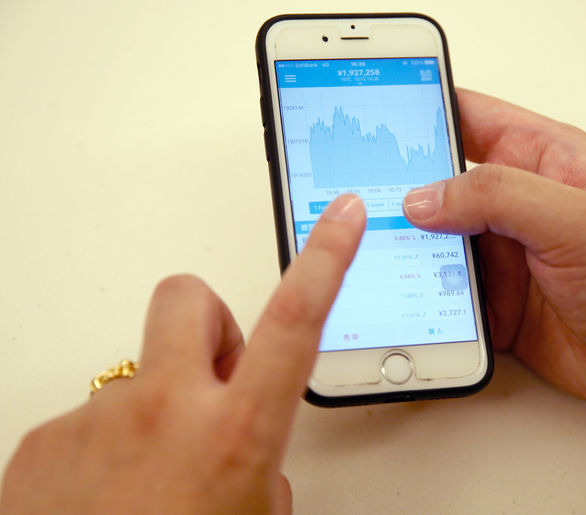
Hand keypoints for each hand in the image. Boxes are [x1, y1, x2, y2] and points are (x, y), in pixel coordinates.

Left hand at [0, 194, 365, 513]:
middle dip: (210, 323)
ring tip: (148, 481)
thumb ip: (264, 477)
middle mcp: (166, 411)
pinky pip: (89, 420)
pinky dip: (105, 450)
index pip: (295, 319)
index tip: (341, 216)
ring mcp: (98, 420)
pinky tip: (107, 500)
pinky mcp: (44, 440)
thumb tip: (254, 463)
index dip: (326, 257)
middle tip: (215, 374)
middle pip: (190, 299)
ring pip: (138, 375)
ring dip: (154, 411)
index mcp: (237, 434)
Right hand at [403, 89, 585, 418]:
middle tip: (360, 201)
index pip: (469, 120)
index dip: (424, 117)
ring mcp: (506, 255)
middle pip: (440, 185)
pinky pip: (447, 295)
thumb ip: (499, 196)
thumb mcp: (578, 220)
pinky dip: (423, 299)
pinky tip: (403, 301)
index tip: (377, 129)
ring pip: (437, 244)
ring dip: (409, 251)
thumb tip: (426, 196)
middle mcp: (518, 204)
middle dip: (402, 193)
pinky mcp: (499, 303)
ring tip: (372, 254)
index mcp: (542, 159)